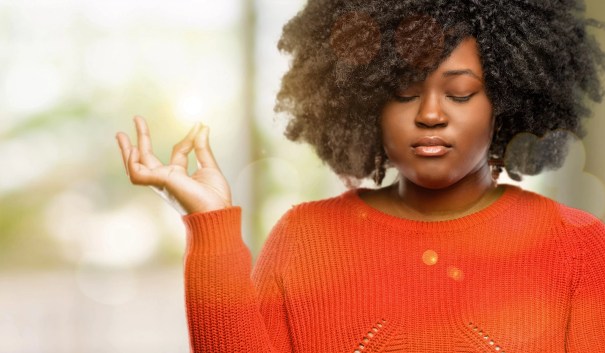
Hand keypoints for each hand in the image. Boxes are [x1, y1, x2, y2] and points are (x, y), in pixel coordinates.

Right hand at [116, 116, 231, 214]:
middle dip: (141, 139)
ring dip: (127, 151)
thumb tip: (202, 126)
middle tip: (136, 118)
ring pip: (136, 166)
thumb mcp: (209, 166)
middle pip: (148, 157)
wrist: (216, 212)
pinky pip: (137, 174)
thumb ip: (202, 147)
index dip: (188, 138)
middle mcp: (167, 179)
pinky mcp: (159, 182)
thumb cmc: (215, 197)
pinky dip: (132, 162)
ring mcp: (161, 181)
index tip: (198, 126)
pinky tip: (132, 149)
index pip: (178, 152)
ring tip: (121, 134)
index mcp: (180, 176)